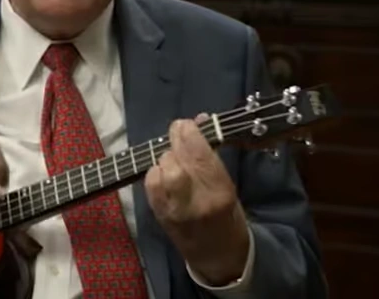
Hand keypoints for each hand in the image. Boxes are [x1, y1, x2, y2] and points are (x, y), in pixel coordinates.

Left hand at [144, 114, 250, 285]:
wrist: (218, 256)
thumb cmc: (228, 216)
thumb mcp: (228, 185)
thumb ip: (212, 156)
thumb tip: (200, 120)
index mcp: (219, 193)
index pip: (199, 155)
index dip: (189, 133)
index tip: (186, 124)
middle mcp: (195, 201)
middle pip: (175, 160)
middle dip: (175, 142)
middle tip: (178, 135)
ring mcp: (173, 208)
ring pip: (160, 169)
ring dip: (165, 158)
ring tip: (174, 159)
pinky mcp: (158, 213)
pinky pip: (150, 182)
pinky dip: (154, 171)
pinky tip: (163, 173)